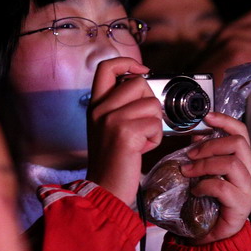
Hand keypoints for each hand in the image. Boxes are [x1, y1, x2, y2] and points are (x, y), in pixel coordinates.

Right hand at [85, 57, 162, 203]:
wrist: (104, 188)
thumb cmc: (112, 160)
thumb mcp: (108, 126)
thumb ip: (120, 105)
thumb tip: (143, 84)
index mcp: (95, 105)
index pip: (107, 67)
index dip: (128, 62)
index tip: (143, 70)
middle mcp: (100, 109)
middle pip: (139, 83)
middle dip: (149, 103)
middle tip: (140, 125)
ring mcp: (112, 119)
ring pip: (152, 104)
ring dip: (154, 124)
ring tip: (140, 140)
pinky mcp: (126, 132)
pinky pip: (155, 124)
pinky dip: (155, 138)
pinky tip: (141, 149)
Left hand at [179, 112, 250, 244]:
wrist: (213, 240)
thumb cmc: (210, 207)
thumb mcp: (209, 175)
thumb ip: (207, 156)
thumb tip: (197, 136)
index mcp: (248, 166)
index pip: (243, 133)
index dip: (225, 121)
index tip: (206, 117)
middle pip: (238, 144)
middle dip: (210, 145)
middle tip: (190, 154)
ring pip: (231, 163)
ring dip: (205, 164)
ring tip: (188, 172)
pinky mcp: (242, 206)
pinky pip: (222, 186)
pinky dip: (205, 184)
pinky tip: (195, 190)